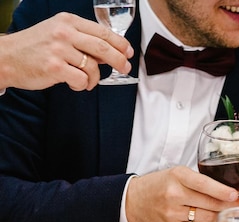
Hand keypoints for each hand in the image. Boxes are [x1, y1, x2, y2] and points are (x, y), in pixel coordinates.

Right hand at [1, 12, 132, 90]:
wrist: (6, 57)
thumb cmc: (34, 47)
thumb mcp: (57, 33)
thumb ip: (81, 39)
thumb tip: (108, 53)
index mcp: (67, 21)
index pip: (102, 32)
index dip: (120, 43)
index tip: (129, 52)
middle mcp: (64, 33)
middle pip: (103, 48)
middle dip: (119, 60)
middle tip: (126, 68)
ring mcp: (59, 50)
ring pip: (93, 67)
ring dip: (94, 79)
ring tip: (87, 82)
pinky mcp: (54, 67)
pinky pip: (81, 80)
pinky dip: (83, 86)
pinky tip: (76, 85)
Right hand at [125, 166, 238, 221]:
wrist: (134, 201)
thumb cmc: (160, 185)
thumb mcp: (177, 174)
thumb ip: (199, 181)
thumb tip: (228, 191)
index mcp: (177, 176)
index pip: (204, 184)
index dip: (222, 191)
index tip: (236, 195)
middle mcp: (174, 194)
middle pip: (210, 203)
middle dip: (230, 205)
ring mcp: (173, 213)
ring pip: (207, 218)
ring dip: (223, 216)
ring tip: (231, 213)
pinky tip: (216, 221)